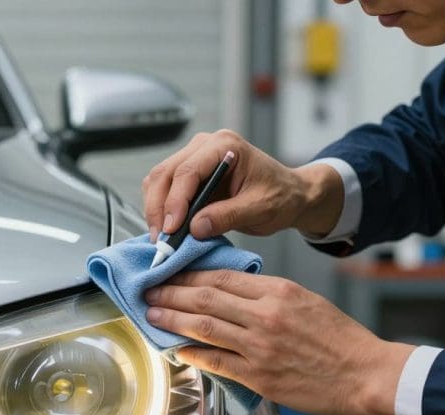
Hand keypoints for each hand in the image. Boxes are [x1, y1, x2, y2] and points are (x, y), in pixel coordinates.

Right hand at [142, 130, 344, 240]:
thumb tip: (194, 228)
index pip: (188, 171)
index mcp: (225, 145)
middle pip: (165, 174)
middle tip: (161, 240)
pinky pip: (164, 188)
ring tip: (162, 238)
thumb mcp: (260, 209)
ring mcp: (194, 157)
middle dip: (159, 208)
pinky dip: (160, 209)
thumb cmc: (280, 196)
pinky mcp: (188, 174)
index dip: (175, 202)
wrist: (289, 195)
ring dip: (155, 209)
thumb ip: (227, 216)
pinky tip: (167, 229)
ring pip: (158, 180)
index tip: (171, 230)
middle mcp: (204, 146)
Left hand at [144, 270, 414, 414]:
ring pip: (204, 326)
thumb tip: (231, 292)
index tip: (171, 273)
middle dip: (172, 292)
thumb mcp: (306, 300)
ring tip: (152, 314)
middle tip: (149, 290)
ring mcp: (260, 346)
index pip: (222, 276)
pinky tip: (176, 348)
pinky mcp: (259, 375)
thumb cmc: (340, 340)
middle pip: (206, 298)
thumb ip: (268, 295)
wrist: (365, 374)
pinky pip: (216, 361)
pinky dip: (193, 353)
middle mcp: (266, 315)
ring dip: (173, 319)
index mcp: (278, 291)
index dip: (190, 275)